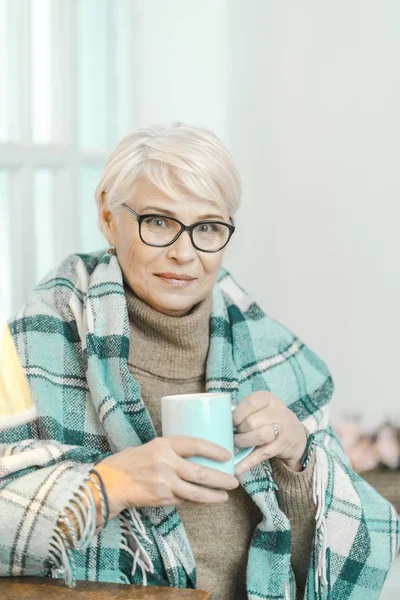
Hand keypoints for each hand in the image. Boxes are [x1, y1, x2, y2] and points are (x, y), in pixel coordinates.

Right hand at [95, 437, 238, 519]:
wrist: (109, 482)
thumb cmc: (130, 462)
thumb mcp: (152, 447)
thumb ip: (172, 451)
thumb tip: (197, 455)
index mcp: (163, 445)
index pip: (195, 444)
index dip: (214, 449)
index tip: (227, 455)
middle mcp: (165, 463)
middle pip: (200, 473)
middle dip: (221, 478)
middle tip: (234, 480)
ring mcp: (164, 483)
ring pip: (195, 492)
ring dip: (213, 495)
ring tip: (225, 495)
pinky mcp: (161, 499)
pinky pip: (184, 500)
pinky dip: (196, 501)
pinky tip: (205, 500)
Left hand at [232, 391, 306, 475]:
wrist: (296, 436)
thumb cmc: (270, 419)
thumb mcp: (261, 408)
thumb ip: (244, 411)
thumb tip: (221, 419)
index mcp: (268, 399)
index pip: (250, 403)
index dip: (237, 414)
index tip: (230, 422)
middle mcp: (278, 411)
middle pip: (251, 422)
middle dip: (239, 431)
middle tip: (234, 434)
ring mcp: (282, 429)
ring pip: (258, 436)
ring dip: (243, 442)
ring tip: (237, 444)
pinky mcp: (282, 446)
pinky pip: (261, 454)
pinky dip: (247, 463)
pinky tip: (236, 469)